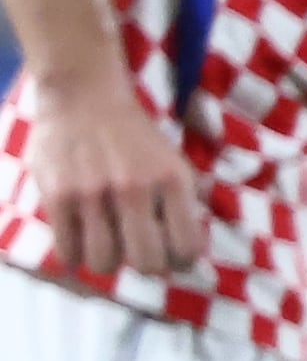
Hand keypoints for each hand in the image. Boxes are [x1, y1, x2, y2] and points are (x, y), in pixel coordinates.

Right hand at [23, 79, 202, 281]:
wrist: (83, 94)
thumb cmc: (134, 136)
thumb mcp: (176, 160)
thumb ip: (189, 198)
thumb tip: (196, 245)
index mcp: (172, 180)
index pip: (187, 250)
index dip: (181, 260)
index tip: (171, 252)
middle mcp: (135, 188)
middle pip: (148, 264)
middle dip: (146, 266)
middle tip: (139, 253)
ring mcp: (93, 192)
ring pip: (105, 263)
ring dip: (108, 261)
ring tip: (107, 245)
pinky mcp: (57, 194)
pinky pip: (68, 251)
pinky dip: (75, 255)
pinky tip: (80, 241)